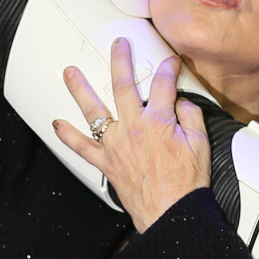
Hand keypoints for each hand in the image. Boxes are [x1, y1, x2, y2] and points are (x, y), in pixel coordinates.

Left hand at [53, 38, 210, 232]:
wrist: (170, 213)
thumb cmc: (185, 185)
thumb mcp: (201, 145)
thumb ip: (192, 118)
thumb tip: (183, 103)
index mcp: (158, 122)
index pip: (163, 84)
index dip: (169, 68)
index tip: (171, 62)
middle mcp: (132, 128)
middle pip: (123, 85)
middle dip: (120, 60)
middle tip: (118, 45)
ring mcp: (115, 144)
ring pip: (93, 110)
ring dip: (80, 89)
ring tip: (70, 73)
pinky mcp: (106, 162)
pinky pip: (81, 147)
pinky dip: (68, 136)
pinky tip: (57, 124)